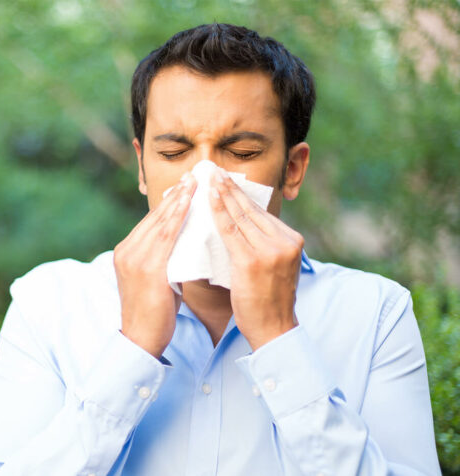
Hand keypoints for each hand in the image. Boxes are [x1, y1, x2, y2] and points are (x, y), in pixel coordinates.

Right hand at [114, 172, 196, 358]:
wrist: (141, 339)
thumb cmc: (154, 313)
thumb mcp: (157, 279)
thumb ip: (165, 259)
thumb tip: (185, 244)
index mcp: (127, 252)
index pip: (151, 222)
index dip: (169, 203)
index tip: (184, 185)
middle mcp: (127, 251)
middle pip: (154, 216)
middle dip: (175, 194)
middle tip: (192, 175)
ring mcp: (134, 258)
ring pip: (160, 222)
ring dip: (179, 199)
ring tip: (194, 182)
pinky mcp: (146, 268)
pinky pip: (166, 236)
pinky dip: (177, 216)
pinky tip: (189, 203)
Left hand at [209, 167, 301, 349]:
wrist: (274, 329)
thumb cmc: (267, 301)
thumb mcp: (272, 266)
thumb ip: (261, 245)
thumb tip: (238, 224)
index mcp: (291, 240)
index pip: (260, 212)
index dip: (240, 194)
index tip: (225, 179)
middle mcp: (284, 242)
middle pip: (250, 209)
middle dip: (230, 188)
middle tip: (213, 170)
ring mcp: (270, 251)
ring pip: (240, 216)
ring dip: (222, 194)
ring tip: (208, 177)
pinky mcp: (252, 261)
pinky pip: (230, 231)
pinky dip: (218, 212)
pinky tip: (208, 199)